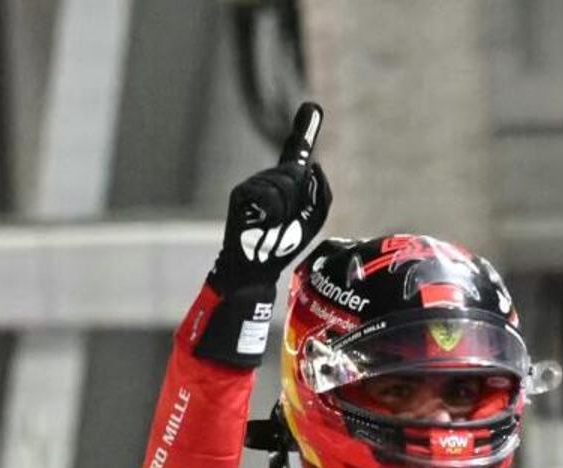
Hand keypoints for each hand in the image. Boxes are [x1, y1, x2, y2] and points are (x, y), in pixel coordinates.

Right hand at [212, 107, 329, 288]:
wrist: (258, 267)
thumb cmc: (284, 244)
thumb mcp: (313, 219)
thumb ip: (321, 192)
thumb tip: (314, 165)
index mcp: (288, 181)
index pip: (296, 151)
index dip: (305, 129)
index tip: (311, 106)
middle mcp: (271, 177)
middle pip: (297, 174)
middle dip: (299, 201)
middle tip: (286, 222)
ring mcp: (255, 183)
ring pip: (285, 186)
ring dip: (286, 211)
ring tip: (273, 226)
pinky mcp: (242, 192)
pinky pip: (269, 195)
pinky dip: (273, 212)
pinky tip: (265, 223)